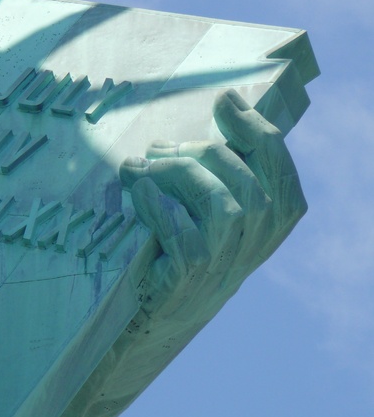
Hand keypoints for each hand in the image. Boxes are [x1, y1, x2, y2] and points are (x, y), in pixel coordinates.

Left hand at [119, 88, 306, 324]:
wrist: (154, 316)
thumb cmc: (181, 252)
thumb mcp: (208, 211)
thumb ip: (218, 172)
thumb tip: (204, 117)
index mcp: (269, 223)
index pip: (278, 170)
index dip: (254, 130)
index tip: (224, 100)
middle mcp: (254, 247)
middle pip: (247, 182)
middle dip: (201, 151)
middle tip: (157, 146)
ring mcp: (223, 267)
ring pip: (221, 206)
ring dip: (177, 174)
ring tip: (138, 167)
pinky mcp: (189, 281)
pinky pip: (183, 236)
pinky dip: (159, 208)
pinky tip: (138, 193)